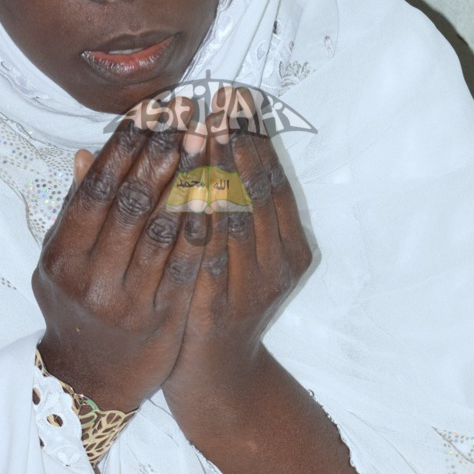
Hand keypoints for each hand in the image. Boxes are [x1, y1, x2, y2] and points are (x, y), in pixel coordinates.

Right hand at [33, 105, 206, 411]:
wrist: (91, 381)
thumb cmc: (78, 309)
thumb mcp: (64, 261)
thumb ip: (77, 211)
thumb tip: (87, 153)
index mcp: (62, 256)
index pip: (95, 189)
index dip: (123, 148)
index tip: (149, 114)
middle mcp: (89, 277)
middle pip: (129, 202)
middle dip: (161, 154)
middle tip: (187, 118)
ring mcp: (125, 300)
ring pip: (161, 228)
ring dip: (188, 180)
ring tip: (206, 144)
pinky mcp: (160, 319)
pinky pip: (185, 263)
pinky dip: (202, 226)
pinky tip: (219, 195)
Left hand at [161, 97, 311, 413]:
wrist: (217, 379)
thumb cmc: (216, 304)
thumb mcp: (225, 250)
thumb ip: (219, 200)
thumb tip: (194, 138)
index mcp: (289, 244)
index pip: (272, 178)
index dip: (254, 135)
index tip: (235, 94)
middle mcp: (279, 262)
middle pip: (258, 189)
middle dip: (237, 139)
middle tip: (219, 98)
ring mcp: (253, 286)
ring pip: (236, 217)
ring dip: (216, 169)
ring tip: (198, 128)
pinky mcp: (221, 308)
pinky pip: (209, 257)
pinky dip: (198, 223)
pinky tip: (184, 191)